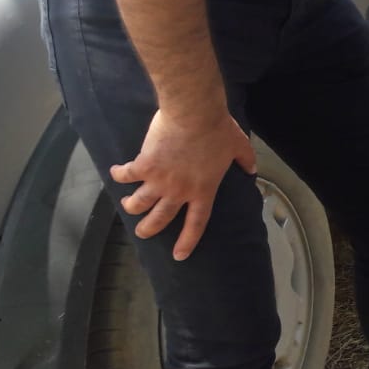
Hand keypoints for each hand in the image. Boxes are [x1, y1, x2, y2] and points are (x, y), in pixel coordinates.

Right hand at [110, 108, 257, 259]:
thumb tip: (252, 169)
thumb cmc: (218, 129)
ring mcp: (159, 180)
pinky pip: (126, 175)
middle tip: (142, 232)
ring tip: (127, 205)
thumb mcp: (239, 146)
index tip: (179, 255)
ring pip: (138, 204)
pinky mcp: (144, 165)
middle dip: (148, 229)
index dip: (187, 241)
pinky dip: (119, 174)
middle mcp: (179, 192)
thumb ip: (245, 161)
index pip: (196, 223)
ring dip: (131, 206)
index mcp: (203, 191)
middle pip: (160, 219)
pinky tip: (116, 172)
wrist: (194, 113)